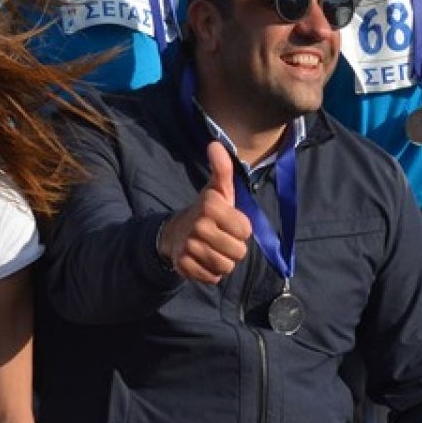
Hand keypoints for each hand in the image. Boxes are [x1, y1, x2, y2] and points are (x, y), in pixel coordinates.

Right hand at [155, 141, 252, 284]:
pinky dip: (211, 272)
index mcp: (211, 206)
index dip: (241, 229)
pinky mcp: (184, 266)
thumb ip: (222, 169)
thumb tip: (215, 144)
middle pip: (238, 252)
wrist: (176, 232)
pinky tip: (204, 260)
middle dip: (234, 247)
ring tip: (214, 249)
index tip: (230, 222)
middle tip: (222, 238)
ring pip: (226, 266)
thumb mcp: (218, 189)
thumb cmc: (207, 210)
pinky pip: (212, 278)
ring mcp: (189, 247)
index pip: (245, 231)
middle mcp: (199, 226)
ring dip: (224, 261)